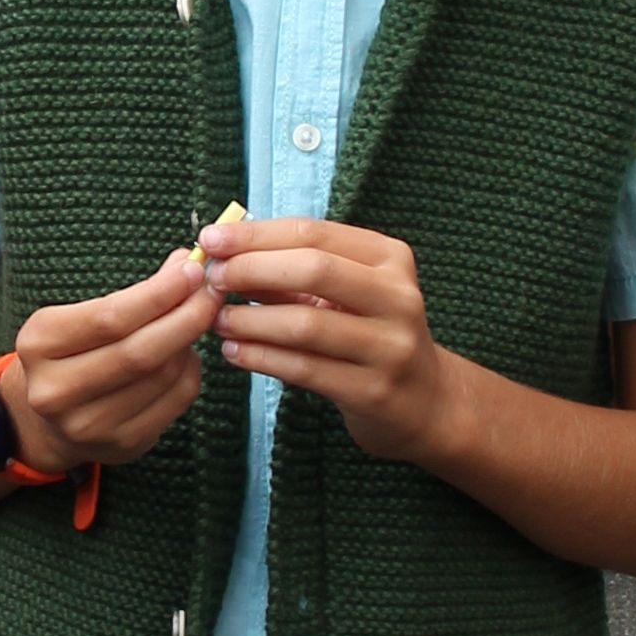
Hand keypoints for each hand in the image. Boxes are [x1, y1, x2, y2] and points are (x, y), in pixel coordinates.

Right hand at [6, 249, 217, 473]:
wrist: (46, 419)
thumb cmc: (70, 353)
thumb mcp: (80, 315)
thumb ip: (132, 294)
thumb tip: (185, 265)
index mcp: (39, 344)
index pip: (110, 318)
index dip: (159, 293)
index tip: (192, 271)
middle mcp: (56, 390)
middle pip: (140, 351)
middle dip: (186, 316)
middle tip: (211, 293)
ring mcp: (89, 425)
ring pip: (164, 375)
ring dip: (189, 342)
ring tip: (193, 321)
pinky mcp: (122, 445)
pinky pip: (176, 400)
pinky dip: (191, 370)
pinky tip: (185, 356)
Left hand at [201, 216, 458, 465]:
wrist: (425, 401)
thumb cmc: (371, 334)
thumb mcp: (347, 293)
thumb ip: (294, 271)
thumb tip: (225, 253)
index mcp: (390, 258)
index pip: (314, 233)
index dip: (256, 234)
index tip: (210, 239)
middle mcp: (398, 297)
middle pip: (313, 269)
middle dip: (252, 269)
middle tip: (212, 278)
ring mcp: (390, 346)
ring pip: (305, 324)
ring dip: (250, 319)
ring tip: (215, 320)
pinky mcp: (373, 391)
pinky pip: (305, 369)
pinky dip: (262, 358)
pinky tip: (233, 352)